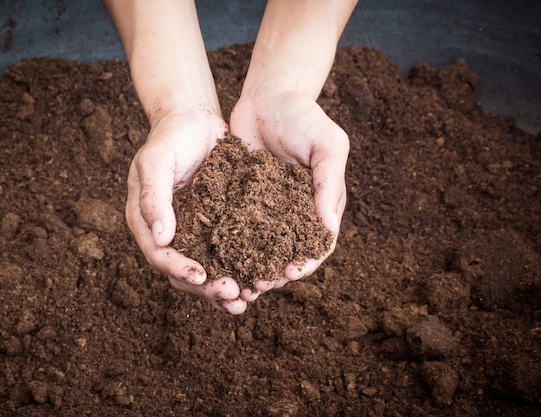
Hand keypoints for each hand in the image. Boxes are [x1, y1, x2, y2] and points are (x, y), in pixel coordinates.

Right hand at [125, 109, 248, 313]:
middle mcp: (169, 233)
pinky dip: (239, 268)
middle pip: (183, 272)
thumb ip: (154, 197)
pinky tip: (257, 279)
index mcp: (146, 221)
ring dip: (224, 288)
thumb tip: (160, 238)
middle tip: (233, 294)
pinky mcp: (216, 225)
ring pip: (206, 269)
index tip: (202, 276)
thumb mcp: (156, 161)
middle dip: (206, 287)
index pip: (159, 255)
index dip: (179, 269)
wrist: (194, 118)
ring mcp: (193, 231)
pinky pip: (226, 253)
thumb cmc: (170, 136)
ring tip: (246, 300)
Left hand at [230, 90, 348, 299]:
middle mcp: (293, 213)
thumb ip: (329, 183)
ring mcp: (266, 209)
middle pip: (286, 253)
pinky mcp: (240, 202)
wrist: (267, 96)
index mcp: (320, 205)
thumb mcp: (327, 144)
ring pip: (258, 248)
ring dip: (249, 267)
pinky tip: (216, 258)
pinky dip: (229, 246)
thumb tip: (328, 229)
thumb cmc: (303, 117)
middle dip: (274, 273)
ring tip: (236, 283)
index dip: (306, 262)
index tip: (291, 273)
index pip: (317, 244)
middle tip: (257, 287)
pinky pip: (235, 229)